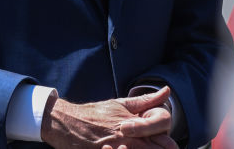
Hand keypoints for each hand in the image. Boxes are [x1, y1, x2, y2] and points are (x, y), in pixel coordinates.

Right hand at [41, 86, 173, 148]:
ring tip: (129, 147)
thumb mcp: (120, 104)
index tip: (161, 142)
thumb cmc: (94, 113)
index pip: (166, 142)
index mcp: (136, 125)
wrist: (66, 121)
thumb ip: (145, 101)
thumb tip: (167, 91)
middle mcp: (129, 139)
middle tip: (148, 144)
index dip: (167, 145)